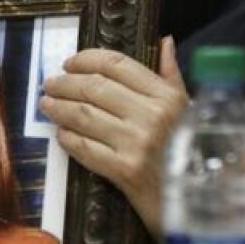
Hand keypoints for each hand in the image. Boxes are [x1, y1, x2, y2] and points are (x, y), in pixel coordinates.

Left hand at [39, 36, 186, 234]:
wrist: (198, 202)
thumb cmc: (191, 152)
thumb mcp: (188, 109)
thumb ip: (172, 74)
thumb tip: (165, 41)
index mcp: (166, 96)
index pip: (117, 64)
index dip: (87, 59)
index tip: (69, 62)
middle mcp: (151, 115)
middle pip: (94, 87)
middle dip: (65, 83)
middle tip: (49, 84)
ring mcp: (136, 143)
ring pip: (84, 115)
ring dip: (59, 107)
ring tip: (46, 104)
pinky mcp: (124, 171)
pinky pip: (85, 147)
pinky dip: (68, 138)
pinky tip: (61, 134)